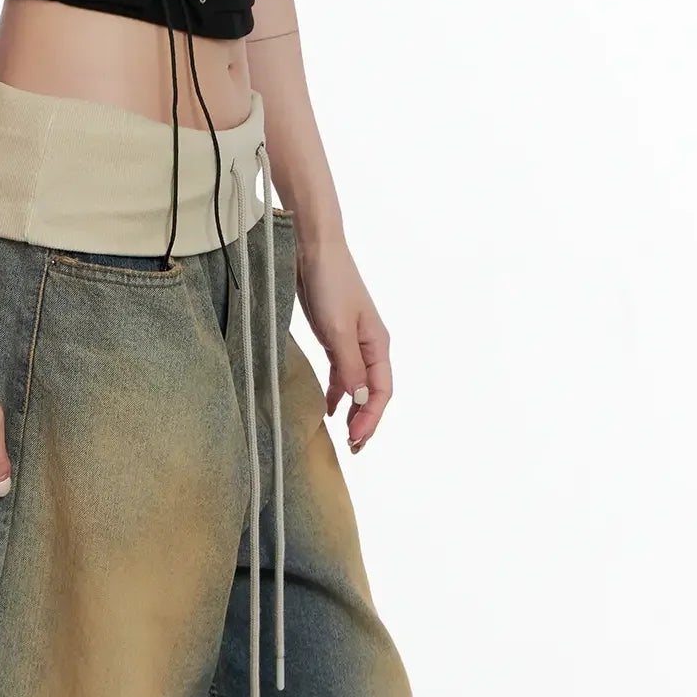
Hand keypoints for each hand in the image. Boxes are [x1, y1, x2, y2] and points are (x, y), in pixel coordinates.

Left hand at [294, 230, 392, 450]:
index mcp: (378, 344)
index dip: (372, 418)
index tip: (356, 440)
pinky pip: (341, 370)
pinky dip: (337, 390)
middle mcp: (370, 345)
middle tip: (353, 447)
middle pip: (373, 391)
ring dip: (353, 408)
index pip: (382, 391)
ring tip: (343, 434)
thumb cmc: (330, 284)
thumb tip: (361, 401)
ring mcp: (352, 340)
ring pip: (357, 383)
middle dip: (366, 420)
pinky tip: (328, 406)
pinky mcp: (334, 335)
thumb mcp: (338, 330)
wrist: (314, 249)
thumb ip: (350, 367)